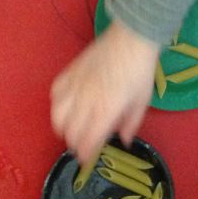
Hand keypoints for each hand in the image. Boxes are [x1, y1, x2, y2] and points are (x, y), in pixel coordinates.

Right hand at [51, 19, 159, 163]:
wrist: (131, 38)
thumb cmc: (140, 71)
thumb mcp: (142, 101)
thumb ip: (131, 123)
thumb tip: (124, 140)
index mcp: (106, 110)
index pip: (88, 141)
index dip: (85, 154)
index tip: (87, 160)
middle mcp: (86, 101)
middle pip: (70, 133)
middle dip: (75, 144)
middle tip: (83, 146)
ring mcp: (75, 86)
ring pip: (56, 116)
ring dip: (62, 128)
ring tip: (70, 130)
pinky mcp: (68, 73)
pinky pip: (54, 94)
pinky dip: (57, 105)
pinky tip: (65, 108)